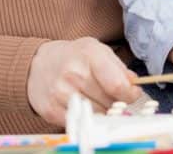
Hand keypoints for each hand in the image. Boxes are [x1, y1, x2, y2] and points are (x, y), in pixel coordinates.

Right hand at [27, 38, 142, 125]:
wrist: (38, 64)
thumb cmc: (73, 56)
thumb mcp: (97, 50)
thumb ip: (118, 67)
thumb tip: (134, 85)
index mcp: (89, 54)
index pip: (117, 84)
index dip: (130, 94)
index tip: (133, 94)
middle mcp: (74, 73)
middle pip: (108, 102)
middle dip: (117, 102)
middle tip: (115, 97)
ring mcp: (60, 93)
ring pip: (97, 115)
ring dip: (103, 111)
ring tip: (99, 100)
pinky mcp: (51, 110)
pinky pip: (80, 122)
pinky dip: (86, 118)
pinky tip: (85, 107)